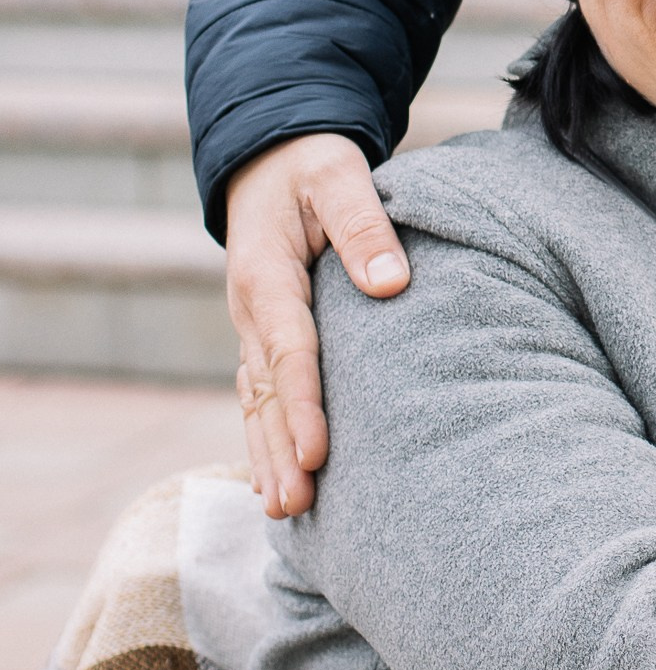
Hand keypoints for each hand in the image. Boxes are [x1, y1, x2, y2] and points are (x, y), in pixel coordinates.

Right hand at [225, 134, 409, 517]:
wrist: (271, 158)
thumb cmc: (313, 166)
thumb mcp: (339, 174)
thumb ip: (363, 224)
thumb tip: (390, 284)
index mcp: (268, 273)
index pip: (288, 350)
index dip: (303, 405)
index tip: (319, 453)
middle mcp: (251, 310)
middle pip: (265, 392)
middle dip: (279, 450)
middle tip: (295, 505)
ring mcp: (252, 328)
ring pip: (256, 403)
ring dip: (267, 456)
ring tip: (283, 511)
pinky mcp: (263, 338)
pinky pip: (260, 397)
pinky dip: (265, 440)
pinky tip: (276, 483)